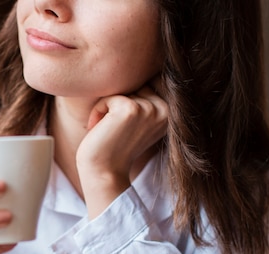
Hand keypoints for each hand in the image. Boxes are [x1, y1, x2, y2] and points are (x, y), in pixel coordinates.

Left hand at [76, 86, 168, 217]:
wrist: (104, 173)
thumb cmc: (115, 147)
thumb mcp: (138, 121)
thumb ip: (146, 97)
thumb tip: (146, 65)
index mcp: (170, 111)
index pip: (147, 82)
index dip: (129, 102)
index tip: (125, 128)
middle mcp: (164, 109)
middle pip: (134, 83)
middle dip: (118, 103)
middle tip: (115, 131)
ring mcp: (149, 109)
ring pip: (121, 89)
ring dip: (108, 108)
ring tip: (109, 132)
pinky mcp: (131, 110)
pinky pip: (108, 97)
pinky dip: (98, 111)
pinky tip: (101, 131)